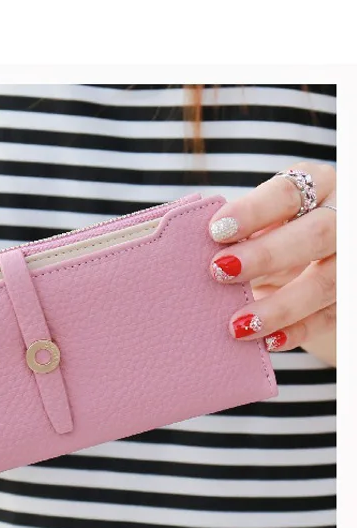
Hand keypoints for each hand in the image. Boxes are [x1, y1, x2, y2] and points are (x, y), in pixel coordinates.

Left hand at [207, 162, 335, 362]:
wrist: (310, 262)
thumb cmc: (272, 234)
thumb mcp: (260, 224)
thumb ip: (236, 232)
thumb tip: (186, 251)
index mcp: (317, 185)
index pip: (289, 191)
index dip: (254, 211)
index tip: (215, 231)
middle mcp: (342, 217)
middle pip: (317, 233)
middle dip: (268, 254)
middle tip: (219, 270)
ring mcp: (351, 261)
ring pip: (329, 282)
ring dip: (281, 306)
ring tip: (237, 324)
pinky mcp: (350, 299)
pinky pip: (330, 318)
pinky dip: (297, 331)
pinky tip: (268, 342)